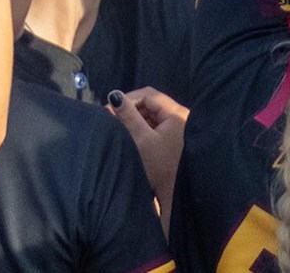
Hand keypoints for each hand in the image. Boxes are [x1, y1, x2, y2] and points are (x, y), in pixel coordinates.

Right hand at [108, 87, 187, 203]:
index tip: (110, 110)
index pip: (149, 95)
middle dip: (129, 110)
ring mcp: (177, 128)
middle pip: (150, 104)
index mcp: (176, 113)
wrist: (175, 194)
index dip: (128, 99)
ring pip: (151, 115)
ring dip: (134, 119)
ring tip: (118, 128)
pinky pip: (154, 126)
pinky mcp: (172, 139)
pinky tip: (129, 136)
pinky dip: (140, 128)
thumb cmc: (159, 166)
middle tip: (111, 120)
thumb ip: (128, 116)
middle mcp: (180, 117)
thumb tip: (114, 95)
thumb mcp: (141, 139)